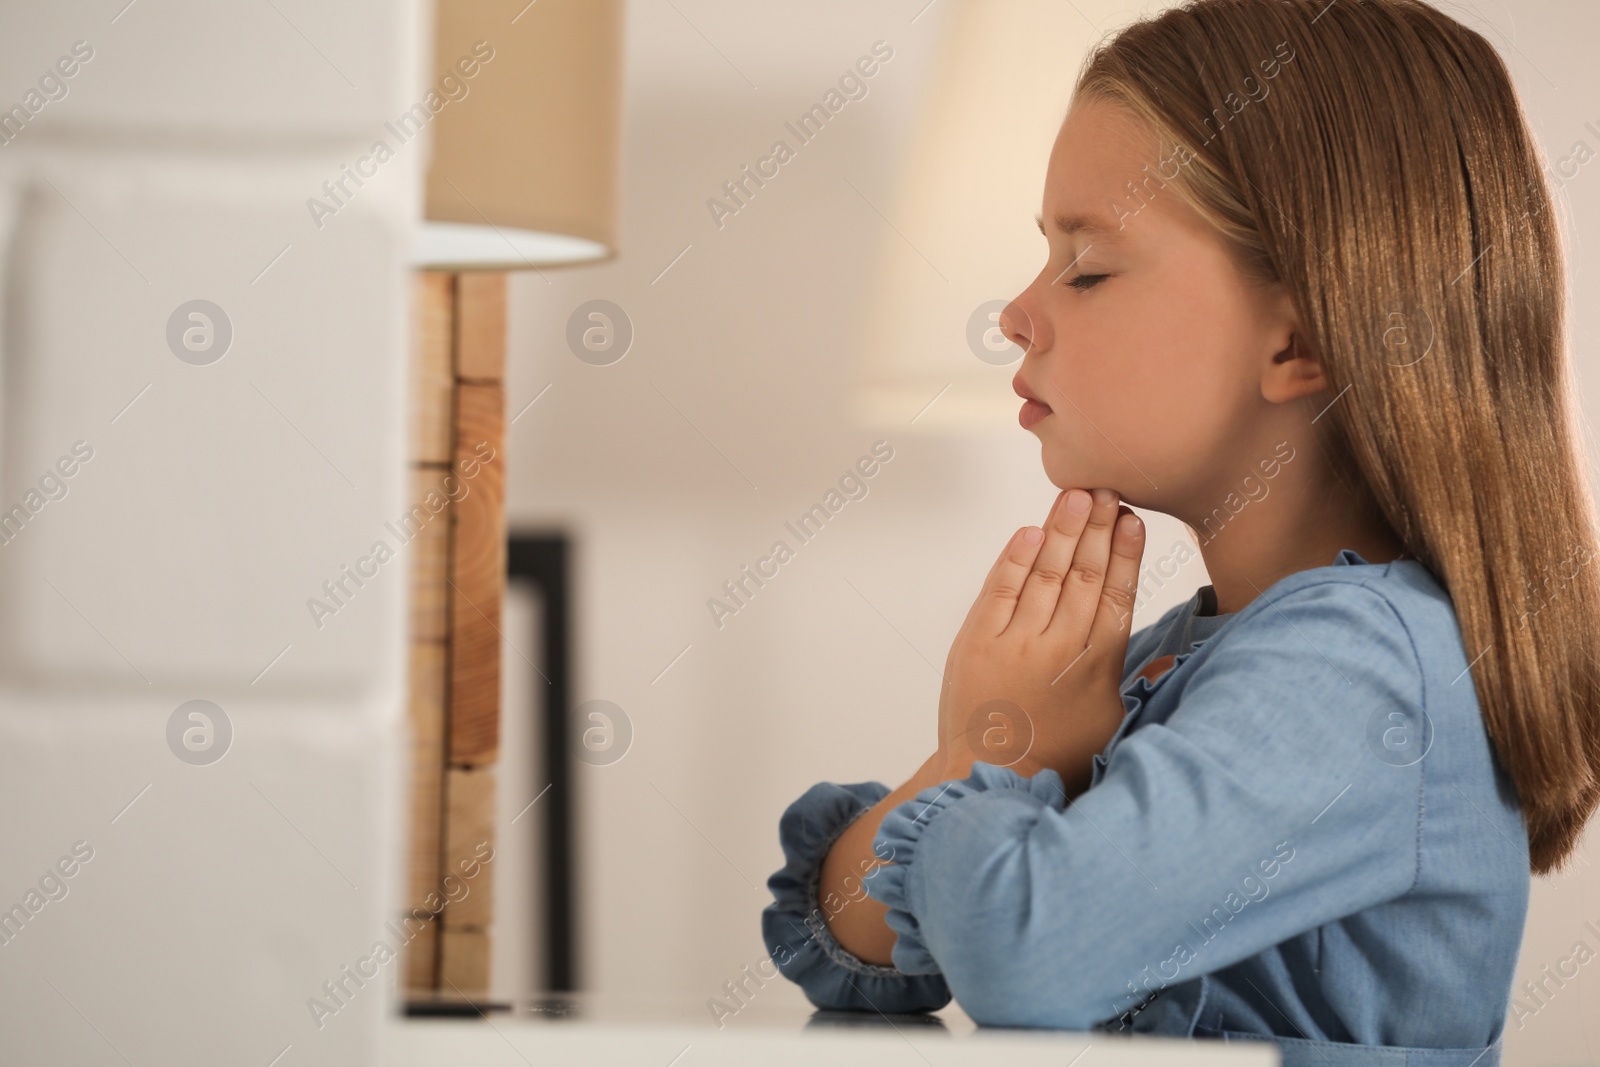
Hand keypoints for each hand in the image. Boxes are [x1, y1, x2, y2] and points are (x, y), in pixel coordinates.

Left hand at [936, 488, 1144, 795]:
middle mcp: (1058, 648)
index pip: (1116, 597)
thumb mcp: (1107, 719)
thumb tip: (1156, 650)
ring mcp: (1016, 643)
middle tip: (1107, 489)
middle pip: (1084, 575)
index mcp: (1096, 666)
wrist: (989, 775)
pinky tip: (1031, 533)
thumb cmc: (1054, 752)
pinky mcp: (977, 643)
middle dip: (1097, 529)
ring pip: (1046, 575)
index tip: (1133, 520)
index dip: (1125, 555)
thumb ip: (1125, 675)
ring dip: (1063, 531)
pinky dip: (1016, 560)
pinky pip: (1000, 590)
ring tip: (1077, 496)